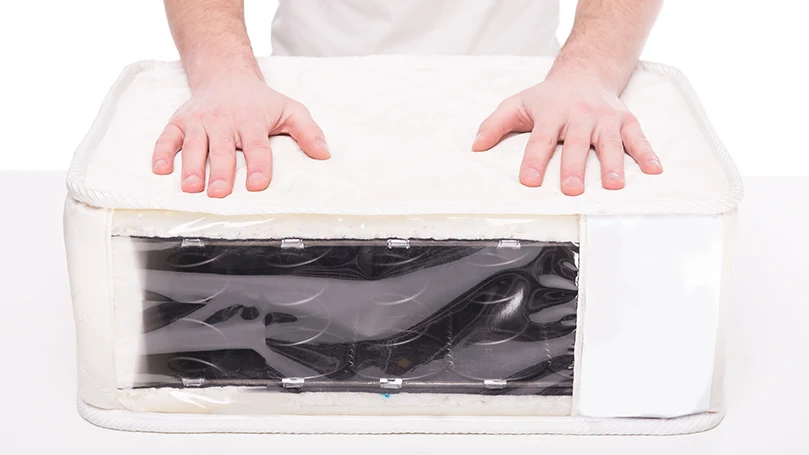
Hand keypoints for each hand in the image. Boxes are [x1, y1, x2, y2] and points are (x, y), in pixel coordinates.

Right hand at [151, 72, 329, 197]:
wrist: (226, 75)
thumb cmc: (261, 101)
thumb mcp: (290, 110)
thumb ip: (308, 132)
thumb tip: (324, 154)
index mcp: (251, 120)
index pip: (256, 146)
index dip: (258, 165)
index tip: (256, 185)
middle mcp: (223, 120)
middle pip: (221, 149)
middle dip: (220, 171)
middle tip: (219, 192)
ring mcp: (199, 121)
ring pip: (193, 145)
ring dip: (190, 167)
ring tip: (191, 188)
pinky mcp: (179, 122)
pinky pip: (166, 137)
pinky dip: (161, 152)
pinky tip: (160, 169)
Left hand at [472, 74, 661, 195]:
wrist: (584, 73)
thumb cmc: (548, 97)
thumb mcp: (518, 104)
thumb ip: (495, 125)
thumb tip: (476, 145)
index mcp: (552, 113)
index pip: (541, 140)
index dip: (535, 160)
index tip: (530, 181)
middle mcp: (580, 116)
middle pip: (577, 144)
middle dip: (575, 167)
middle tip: (572, 190)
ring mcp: (605, 119)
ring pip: (610, 143)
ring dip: (613, 165)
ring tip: (614, 186)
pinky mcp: (625, 121)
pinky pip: (638, 138)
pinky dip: (647, 154)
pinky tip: (654, 171)